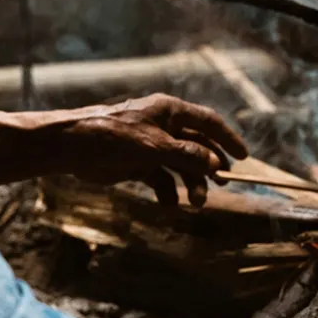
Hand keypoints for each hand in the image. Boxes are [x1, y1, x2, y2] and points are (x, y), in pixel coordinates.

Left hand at [0, 94, 247, 206]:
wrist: (73, 147)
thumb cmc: (114, 136)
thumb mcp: (156, 146)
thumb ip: (188, 155)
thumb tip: (215, 165)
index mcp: (169, 111)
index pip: (208, 122)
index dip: (227, 138)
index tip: (244, 157)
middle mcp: (163, 127)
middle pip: (197, 146)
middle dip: (209, 167)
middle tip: (221, 186)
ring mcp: (151, 146)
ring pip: (181, 166)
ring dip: (190, 184)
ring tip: (195, 202)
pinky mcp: (137, 164)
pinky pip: (161, 180)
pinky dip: (167, 193)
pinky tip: (169, 206)